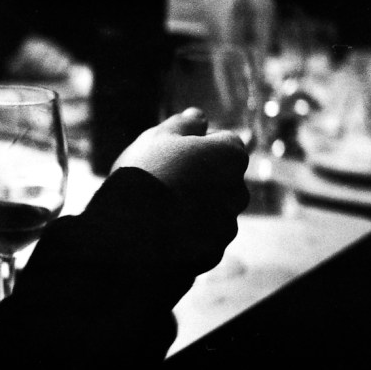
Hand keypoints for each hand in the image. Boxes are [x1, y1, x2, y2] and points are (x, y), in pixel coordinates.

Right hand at [112, 107, 249, 269]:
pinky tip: (159, 231)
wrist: (132, 233)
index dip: (200, 142)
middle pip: (222, 178)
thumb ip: (183, 123)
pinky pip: (202, 238)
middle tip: (164, 177)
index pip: (226, 140)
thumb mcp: (159, 137)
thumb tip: (198, 116)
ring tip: (156, 209)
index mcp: (230, 156)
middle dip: (202, 176)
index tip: (175, 149)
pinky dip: (187, 234)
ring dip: (195, 207)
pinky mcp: (213, 253)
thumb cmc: (147, 174)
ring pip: (213, 210)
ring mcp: (227, 225)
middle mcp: (238, 190)